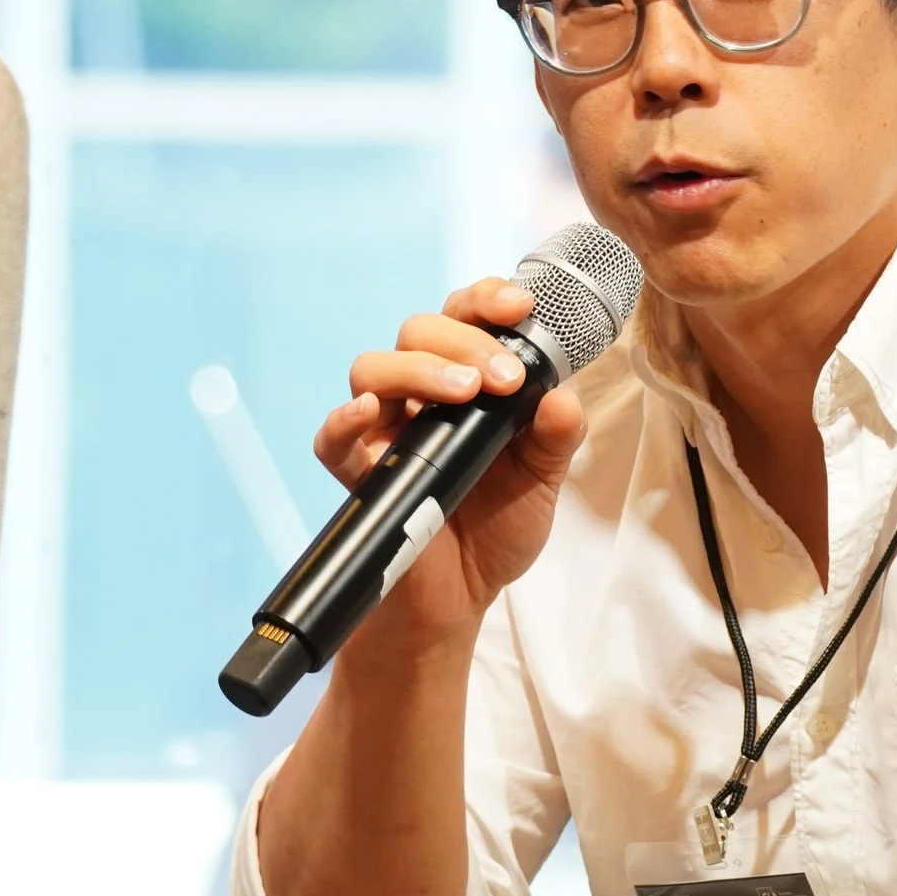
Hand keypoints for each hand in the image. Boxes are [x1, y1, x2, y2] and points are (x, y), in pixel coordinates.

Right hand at [310, 276, 588, 655]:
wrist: (462, 597)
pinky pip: (333, 438)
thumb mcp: (544, 479)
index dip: (487, 298)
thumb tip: (563, 396)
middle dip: (464, 340)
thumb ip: (556, 436)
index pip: (466, 317)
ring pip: (373, 368)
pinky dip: (346, 421)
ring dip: (417, 368)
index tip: (521, 305)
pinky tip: (371, 414)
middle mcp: (421, 395)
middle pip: (419, 331)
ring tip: (463, 392)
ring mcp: (385, 432)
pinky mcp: (358, 474)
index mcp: (468, 381)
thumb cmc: (498, 525)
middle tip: (504, 377)